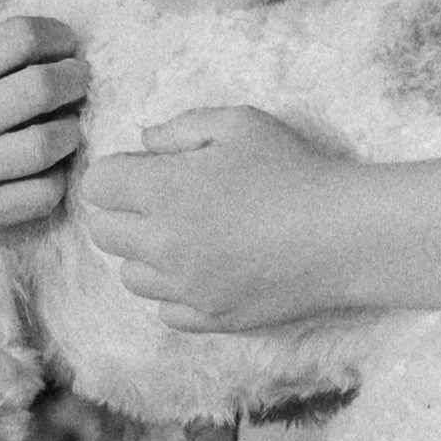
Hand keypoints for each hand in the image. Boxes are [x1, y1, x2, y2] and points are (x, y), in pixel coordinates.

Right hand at [0, 12, 86, 293]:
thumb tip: (54, 47)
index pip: (15, 38)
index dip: (56, 35)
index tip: (66, 45)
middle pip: (41, 87)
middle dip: (76, 79)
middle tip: (79, 82)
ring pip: (47, 144)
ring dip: (71, 132)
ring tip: (68, 128)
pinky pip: (39, 195)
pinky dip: (57, 180)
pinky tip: (50, 171)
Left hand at [81, 107, 349, 330]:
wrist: (343, 234)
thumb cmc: (293, 169)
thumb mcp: (239, 123)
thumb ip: (180, 128)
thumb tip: (143, 142)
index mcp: (164, 190)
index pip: (97, 186)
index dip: (117, 172)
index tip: (145, 169)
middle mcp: (163, 244)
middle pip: (103, 233)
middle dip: (122, 211)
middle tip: (162, 199)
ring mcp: (185, 287)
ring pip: (129, 276)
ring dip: (144, 254)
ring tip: (185, 235)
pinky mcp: (209, 318)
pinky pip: (164, 310)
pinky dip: (174, 291)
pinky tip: (204, 268)